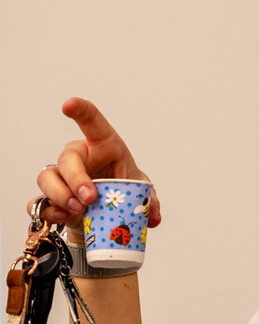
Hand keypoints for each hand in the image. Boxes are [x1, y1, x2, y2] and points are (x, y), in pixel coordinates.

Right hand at [32, 97, 160, 241]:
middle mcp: (78, 157)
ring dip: (61, 195)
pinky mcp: (53, 198)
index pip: (91, 121)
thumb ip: (149, 200)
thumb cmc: (122, 186)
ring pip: (48, 178)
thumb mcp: (140, 189)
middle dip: (76, 178)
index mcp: (103, 145)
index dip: (81, 110)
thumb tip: (153, 217)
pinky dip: (50, 211)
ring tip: (78, 210)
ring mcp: (61, 177)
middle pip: (67, 158)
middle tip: (89, 198)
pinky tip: (63, 217)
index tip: (69, 105)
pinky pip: (40, 202)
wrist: (107, 209)